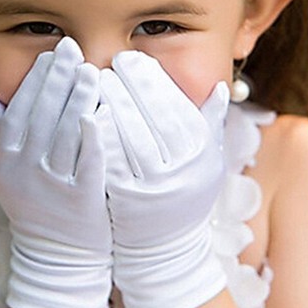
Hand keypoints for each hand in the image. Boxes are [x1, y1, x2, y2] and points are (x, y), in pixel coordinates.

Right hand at [0, 37, 111, 307]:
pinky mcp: (79, 204)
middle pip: (40, 117)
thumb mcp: (12, 173)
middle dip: (56, 79)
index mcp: (7, 163)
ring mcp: (51, 189)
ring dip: (76, 99)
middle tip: (72, 49)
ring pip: (63, 135)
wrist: (56, 257)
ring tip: (90, 71)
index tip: (50, 55)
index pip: (18, 112)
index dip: (34, 81)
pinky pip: (85, 164)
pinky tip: (100, 113)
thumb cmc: (37, 207)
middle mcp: (23, 173)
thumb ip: (4, 135)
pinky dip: (91, 138)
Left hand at [99, 50, 228, 307]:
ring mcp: (155, 187)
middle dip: (132, 85)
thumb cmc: (183, 196)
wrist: (163, 249)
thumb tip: (221, 87)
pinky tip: (86, 112)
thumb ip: (210, 124)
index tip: (135, 59)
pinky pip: (111, 161)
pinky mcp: (127, 201)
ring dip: (113, 103)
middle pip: (155, 117)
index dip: (154, 80)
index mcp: (202, 154)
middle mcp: (183, 170)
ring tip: (95, 78)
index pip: (178, 107)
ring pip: (132, 136)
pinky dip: (98, 135)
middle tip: (112, 60)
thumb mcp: (206, 162)